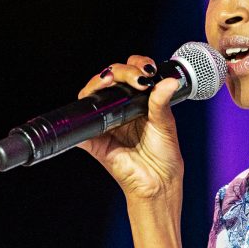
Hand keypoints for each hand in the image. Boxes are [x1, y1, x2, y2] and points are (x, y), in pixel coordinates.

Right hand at [76, 55, 183, 199]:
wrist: (158, 182)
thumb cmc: (164, 154)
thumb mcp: (166, 123)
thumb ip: (162, 102)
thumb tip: (169, 82)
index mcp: (137, 101)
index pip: (130, 72)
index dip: (135, 65)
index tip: (146, 69)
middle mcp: (119, 108)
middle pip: (110, 78)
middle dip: (120, 70)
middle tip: (135, 78)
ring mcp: (105, 122)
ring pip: (91, 95)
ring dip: (97, 83)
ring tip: (111, 81)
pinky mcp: (94, 141)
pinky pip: (80, 128)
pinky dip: (79, 119)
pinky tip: (91, 111)